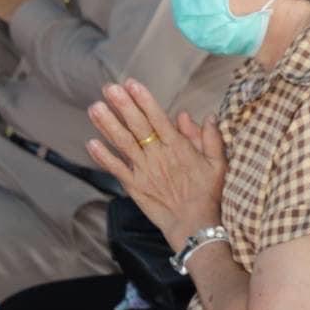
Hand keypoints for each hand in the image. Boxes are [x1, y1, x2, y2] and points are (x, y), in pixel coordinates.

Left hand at [86, 79, 226, 246]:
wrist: (194, 225)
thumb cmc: (209, 194)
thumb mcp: (218, 164)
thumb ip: (211, 139)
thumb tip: (206, 117)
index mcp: (178, 147)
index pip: (158, 118)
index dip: (144, 100)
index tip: (132, 84)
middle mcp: (158, 156)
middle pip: (138, 126)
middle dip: (123, 105)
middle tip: (109, 88)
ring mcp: (144, 171)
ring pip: (123, 144)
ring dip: (107, 125)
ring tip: (94, 108)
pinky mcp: (135, 186)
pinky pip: (116, 169)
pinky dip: (103, 157)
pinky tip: (91, 143)